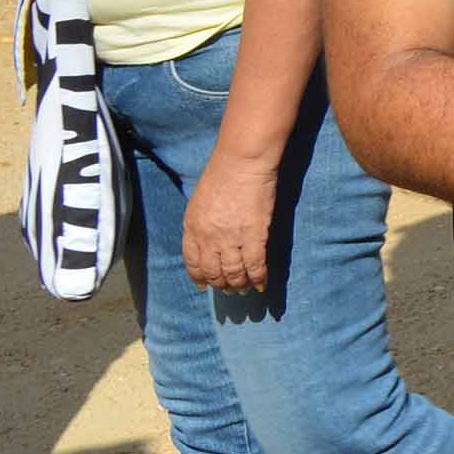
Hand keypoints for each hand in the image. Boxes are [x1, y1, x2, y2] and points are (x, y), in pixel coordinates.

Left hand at [183, 156, 279, 293]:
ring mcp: (231, 239)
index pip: (193, 262)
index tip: (205, 286)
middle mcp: (208, 238)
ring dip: (239, 285)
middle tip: (229, 290)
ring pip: (234, 273)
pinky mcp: (254, 236)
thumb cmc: (221, 173)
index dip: (200, 277)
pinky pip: (255, 265)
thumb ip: (201, 223)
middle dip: (221, 285)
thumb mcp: (199, 201)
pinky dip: (258, 278)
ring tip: (244, 289)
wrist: (241, 162)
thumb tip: (209, 239)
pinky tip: (261, 285)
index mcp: (192, 228)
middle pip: (213, 272)